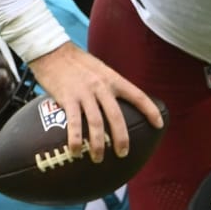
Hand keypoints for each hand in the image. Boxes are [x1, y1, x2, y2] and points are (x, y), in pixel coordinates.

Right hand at [28, 41, 162, 162]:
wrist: (51, 50)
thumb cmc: (76, 62)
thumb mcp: (100, 69)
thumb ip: (110, 86)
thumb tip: (118, 104)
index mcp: (113, 79)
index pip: (138, 96)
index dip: (151, 111)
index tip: (159, 125)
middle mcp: (101, 87)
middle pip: (117, 116)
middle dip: (122, 138)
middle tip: (123, 154)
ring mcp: (84, 93)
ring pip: (96, 123)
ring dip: (98, 144)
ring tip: (98, 159)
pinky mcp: (67, 98)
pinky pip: (73, 123)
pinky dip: (76, 140)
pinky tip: (76, 152)